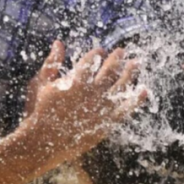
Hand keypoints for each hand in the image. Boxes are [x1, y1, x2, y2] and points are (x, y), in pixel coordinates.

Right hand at [26, 41, 146, 157]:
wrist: (43, 141)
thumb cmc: (39, 111)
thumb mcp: (39, 83)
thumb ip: (51, 63)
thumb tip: (58, 43)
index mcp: (76, 79)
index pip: (91, 60)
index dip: (97, 53)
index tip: (100, 50)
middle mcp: (93, 90)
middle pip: (110, 69)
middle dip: (117, 58)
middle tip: (121, 51)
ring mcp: (102, 106)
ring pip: (122, 84)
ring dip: (130, 72)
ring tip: (136, 63)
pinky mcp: (108, 122)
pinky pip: (126, 108)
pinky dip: (136, 98)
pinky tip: (143, 89)